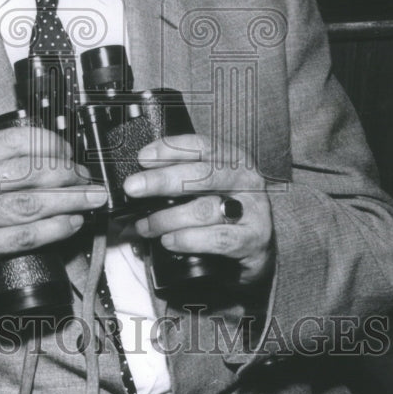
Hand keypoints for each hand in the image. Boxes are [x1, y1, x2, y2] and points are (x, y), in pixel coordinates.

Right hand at [0, 127, 105, 305]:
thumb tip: (51, 156)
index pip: (18, 141)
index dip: (52, 145)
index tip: (70, 153)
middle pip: (30, 172)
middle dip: (68, 174)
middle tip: (87, 178)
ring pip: (33, 204)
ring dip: (71, 201)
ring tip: (91, 199)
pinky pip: (28, 236)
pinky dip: (56, 229)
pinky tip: (72, 224)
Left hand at [123, 134, 274, 284]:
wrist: (259, 247)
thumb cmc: (227, 209)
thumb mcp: (209, 185)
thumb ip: (183, 177)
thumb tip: (141, 179)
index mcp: (233, 159)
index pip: (201, 146)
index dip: (170, 149)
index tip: (143, 158)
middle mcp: (246, 180)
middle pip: (201, 175)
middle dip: (162, 181)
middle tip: (133, 188)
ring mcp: (252, 210)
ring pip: (204, 209)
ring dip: (167, 218)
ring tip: (145, 225)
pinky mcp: (253, 239)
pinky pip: (215, 238)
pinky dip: (187, 240)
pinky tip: (169, 240)